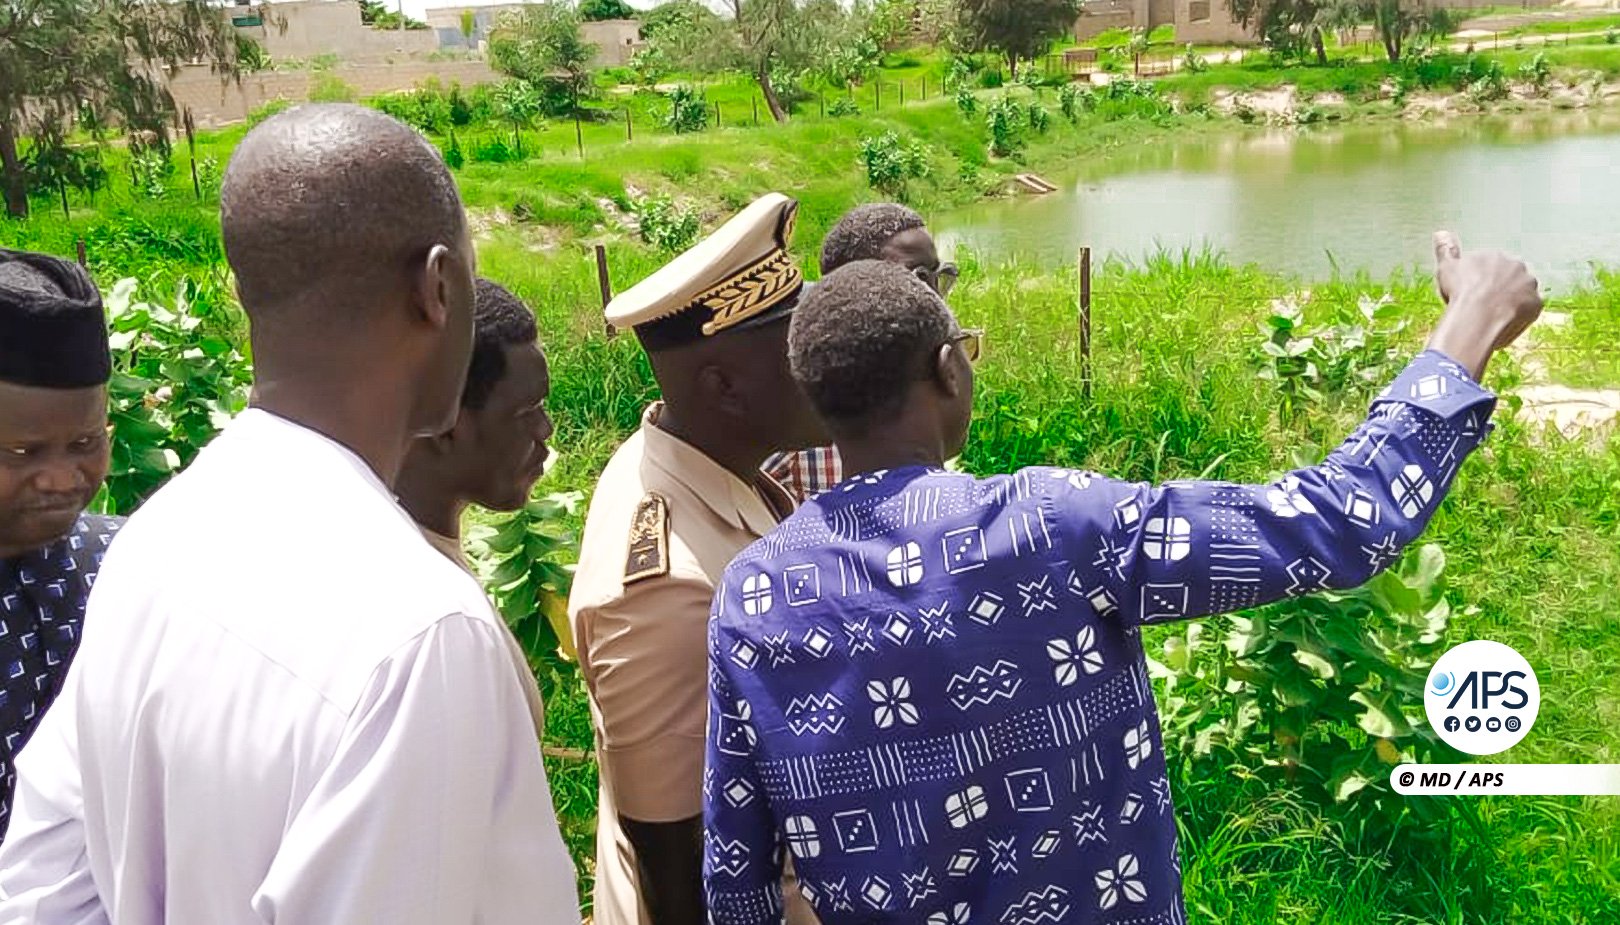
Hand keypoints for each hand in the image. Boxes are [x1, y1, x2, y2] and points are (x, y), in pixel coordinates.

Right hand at [1426, 231, 1542, 378]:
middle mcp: (1517, 266)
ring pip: (1521, 292)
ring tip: (1492, 316)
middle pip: (1509, 277)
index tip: (1470, 291)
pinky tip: (1502, 323)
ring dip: (1511, 300)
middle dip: (1499, 288)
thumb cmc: (1461, 292)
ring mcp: (1529, 285)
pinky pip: (1528, 310)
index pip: (1490, 265)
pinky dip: (1518, 315)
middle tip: (1482, 304)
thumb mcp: (1447, 268)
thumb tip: (1441, 233)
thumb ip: (1446, 249)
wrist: (1477, 317)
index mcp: (1496, 256)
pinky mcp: (1536, 304)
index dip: (1479, 280)